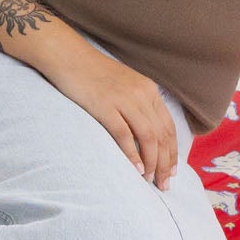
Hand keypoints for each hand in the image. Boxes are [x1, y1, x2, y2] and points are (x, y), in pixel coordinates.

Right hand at [51, 44, 179, 186]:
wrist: (67, 55)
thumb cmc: (91, 73)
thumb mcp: (122, 85)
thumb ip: (136, 104)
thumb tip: (143, 133)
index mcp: (148, 90)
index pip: (168, 126)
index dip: (172, 152)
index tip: (172, 172)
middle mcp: (142, 94)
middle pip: (161, 135)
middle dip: (166, 163)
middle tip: (164, 184)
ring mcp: (124, 99)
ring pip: (148, 137)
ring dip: (152, 162)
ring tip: (150, 180)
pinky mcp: (105, 106)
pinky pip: (124, 134)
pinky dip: (132, 154)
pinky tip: (135, 169)